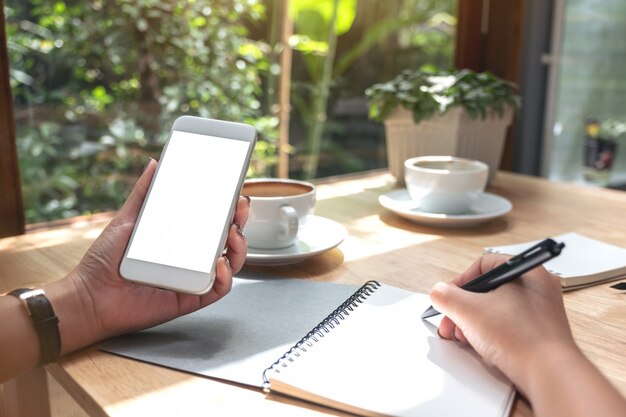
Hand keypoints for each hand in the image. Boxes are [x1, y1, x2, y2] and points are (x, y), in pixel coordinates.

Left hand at [49, 159, 249, 352]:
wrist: (89, 295)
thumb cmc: (105, 261)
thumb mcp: (127, 219)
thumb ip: (143, 193)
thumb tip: (155, 164)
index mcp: (180, 239)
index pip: (212, 221)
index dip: (228, 207)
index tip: (235, 191)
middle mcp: (191, 258)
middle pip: (227, 240)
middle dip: (240, 221)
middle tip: (239, 207)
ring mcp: (193, 278)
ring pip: (230, 263)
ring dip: (239, 247)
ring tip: (232, 234)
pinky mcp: (191, 298)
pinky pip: (218, 289)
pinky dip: (225, 277)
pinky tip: (220, 263)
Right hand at [429, 254, 575, 393]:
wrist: (549, 374)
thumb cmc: (521, 338)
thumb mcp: (468, 310)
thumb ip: (446, 295)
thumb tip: (439, 292)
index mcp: (527, 271)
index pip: (484, 264)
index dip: (460, 281)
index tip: (449, 296)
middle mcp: (538, 287)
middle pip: (488, 289)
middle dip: (463, 307)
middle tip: (452, 320)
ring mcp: (541, 311)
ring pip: (496, 309)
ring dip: (473, 322)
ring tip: (464, 337)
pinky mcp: (540, 333)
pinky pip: (508, 326)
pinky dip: (490, 333)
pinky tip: (481, 346)